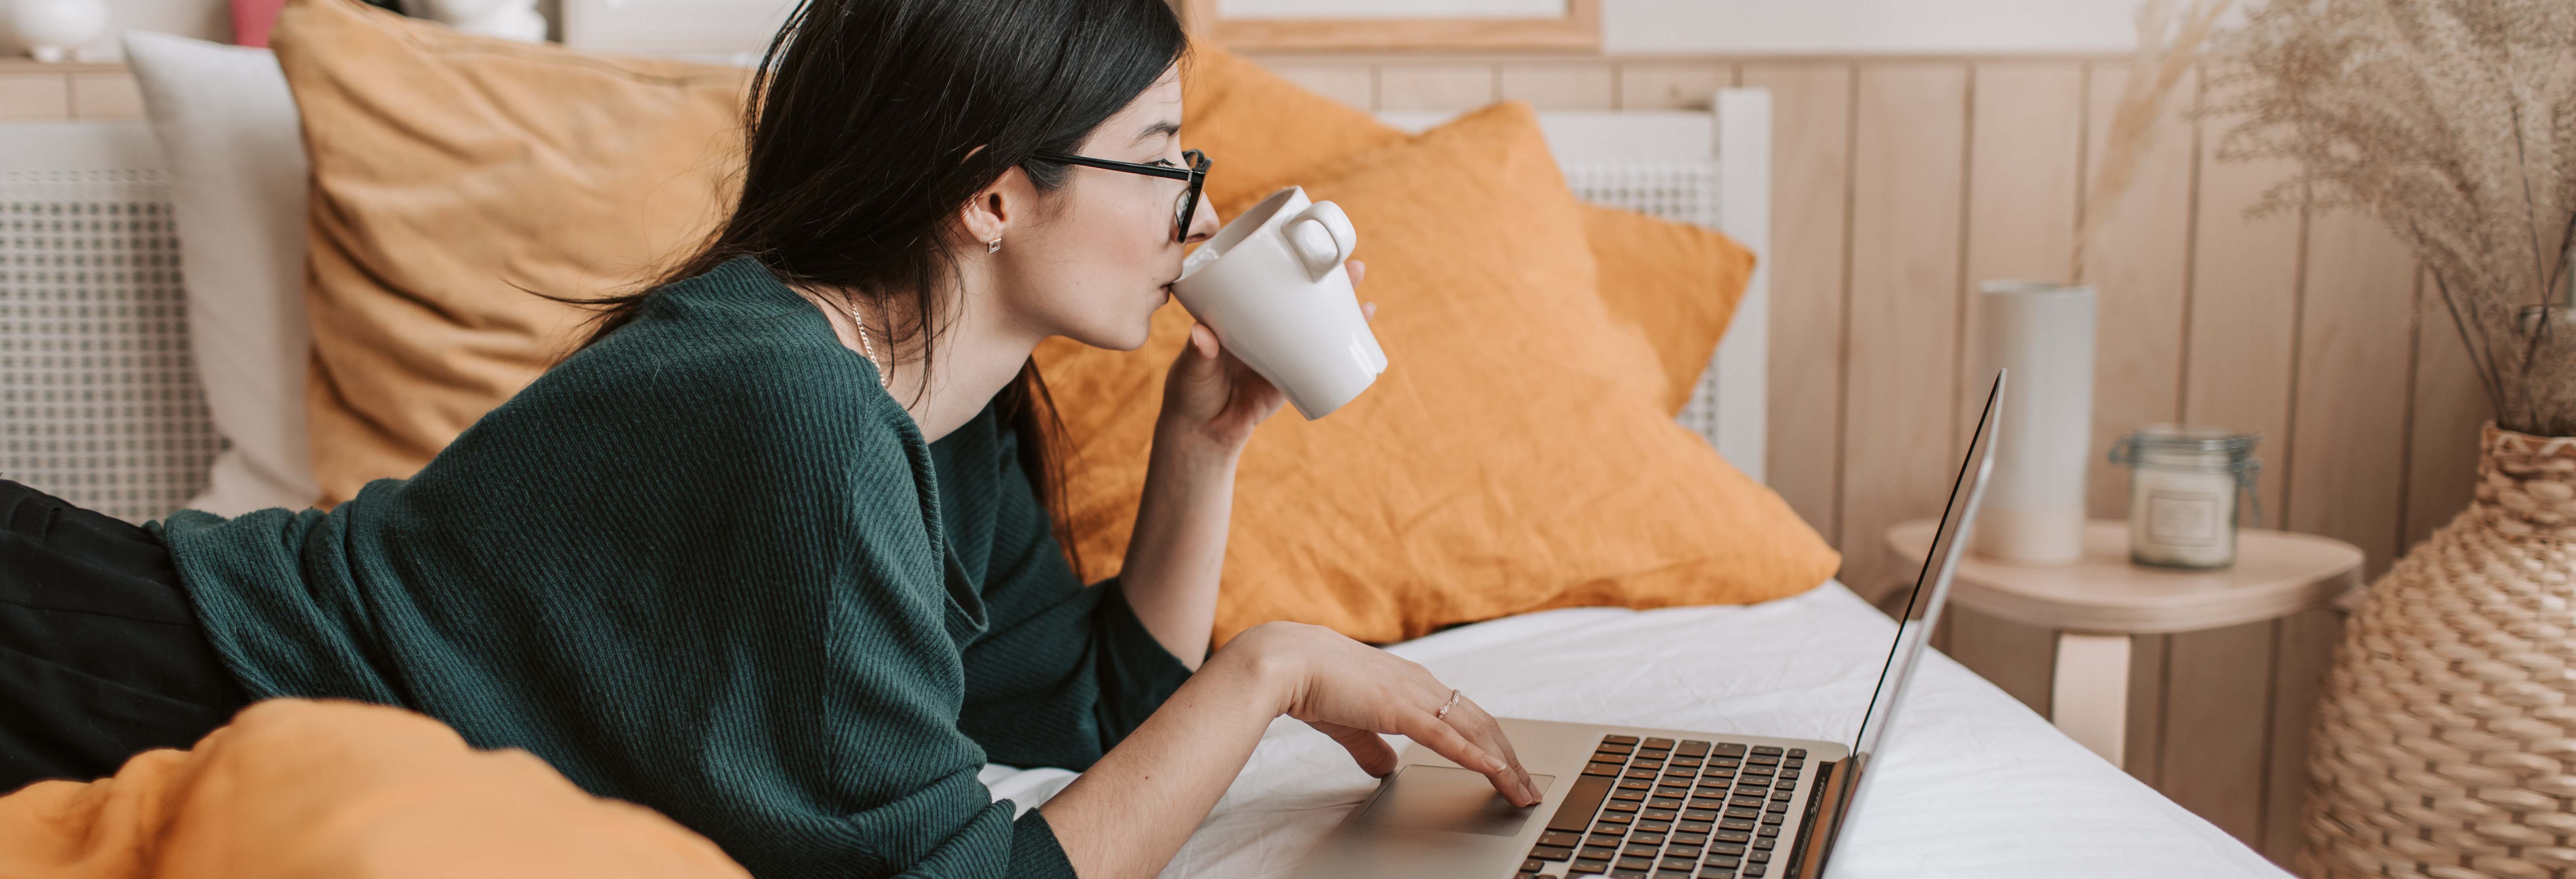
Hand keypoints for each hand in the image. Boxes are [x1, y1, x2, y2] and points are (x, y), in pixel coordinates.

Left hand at [1159, 260, 1373, 450]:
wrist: (1203, 432)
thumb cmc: (1190, 391)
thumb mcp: (1191, 368)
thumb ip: (1197, 353)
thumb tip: (1202, 334)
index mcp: (1241, 314)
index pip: (1269, 280)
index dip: (1292, 262)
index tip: (1312, 248)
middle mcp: (1266, 326)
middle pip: (1302, 296)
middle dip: (1331, 282)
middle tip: (1355, 269)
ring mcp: (1282, 350)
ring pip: (1317, 324)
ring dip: (1343, 312)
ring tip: (1366, 303)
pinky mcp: (1293, 377)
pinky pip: (1322, 359)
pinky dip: (1342, 348)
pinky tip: (1362, 338)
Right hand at [1218, 620, 1540, 806]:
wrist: (1287, 661)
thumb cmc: (1314, 684)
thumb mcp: (1352, 723)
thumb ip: (1373, 745)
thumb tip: (1387, 768)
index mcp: (1413, 684)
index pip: (1466, 716)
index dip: (1492, 744)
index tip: (1509, 769)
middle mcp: (1423, 684)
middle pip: (1482, 724)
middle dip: (1510, 759)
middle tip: (1529, 789)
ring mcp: (1415, 694)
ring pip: (1474, 731)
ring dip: (1503, 764)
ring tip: (1522, 791)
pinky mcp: (1401, 708)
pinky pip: (1447, 737)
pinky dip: (1476, 757)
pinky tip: (1496, 773)